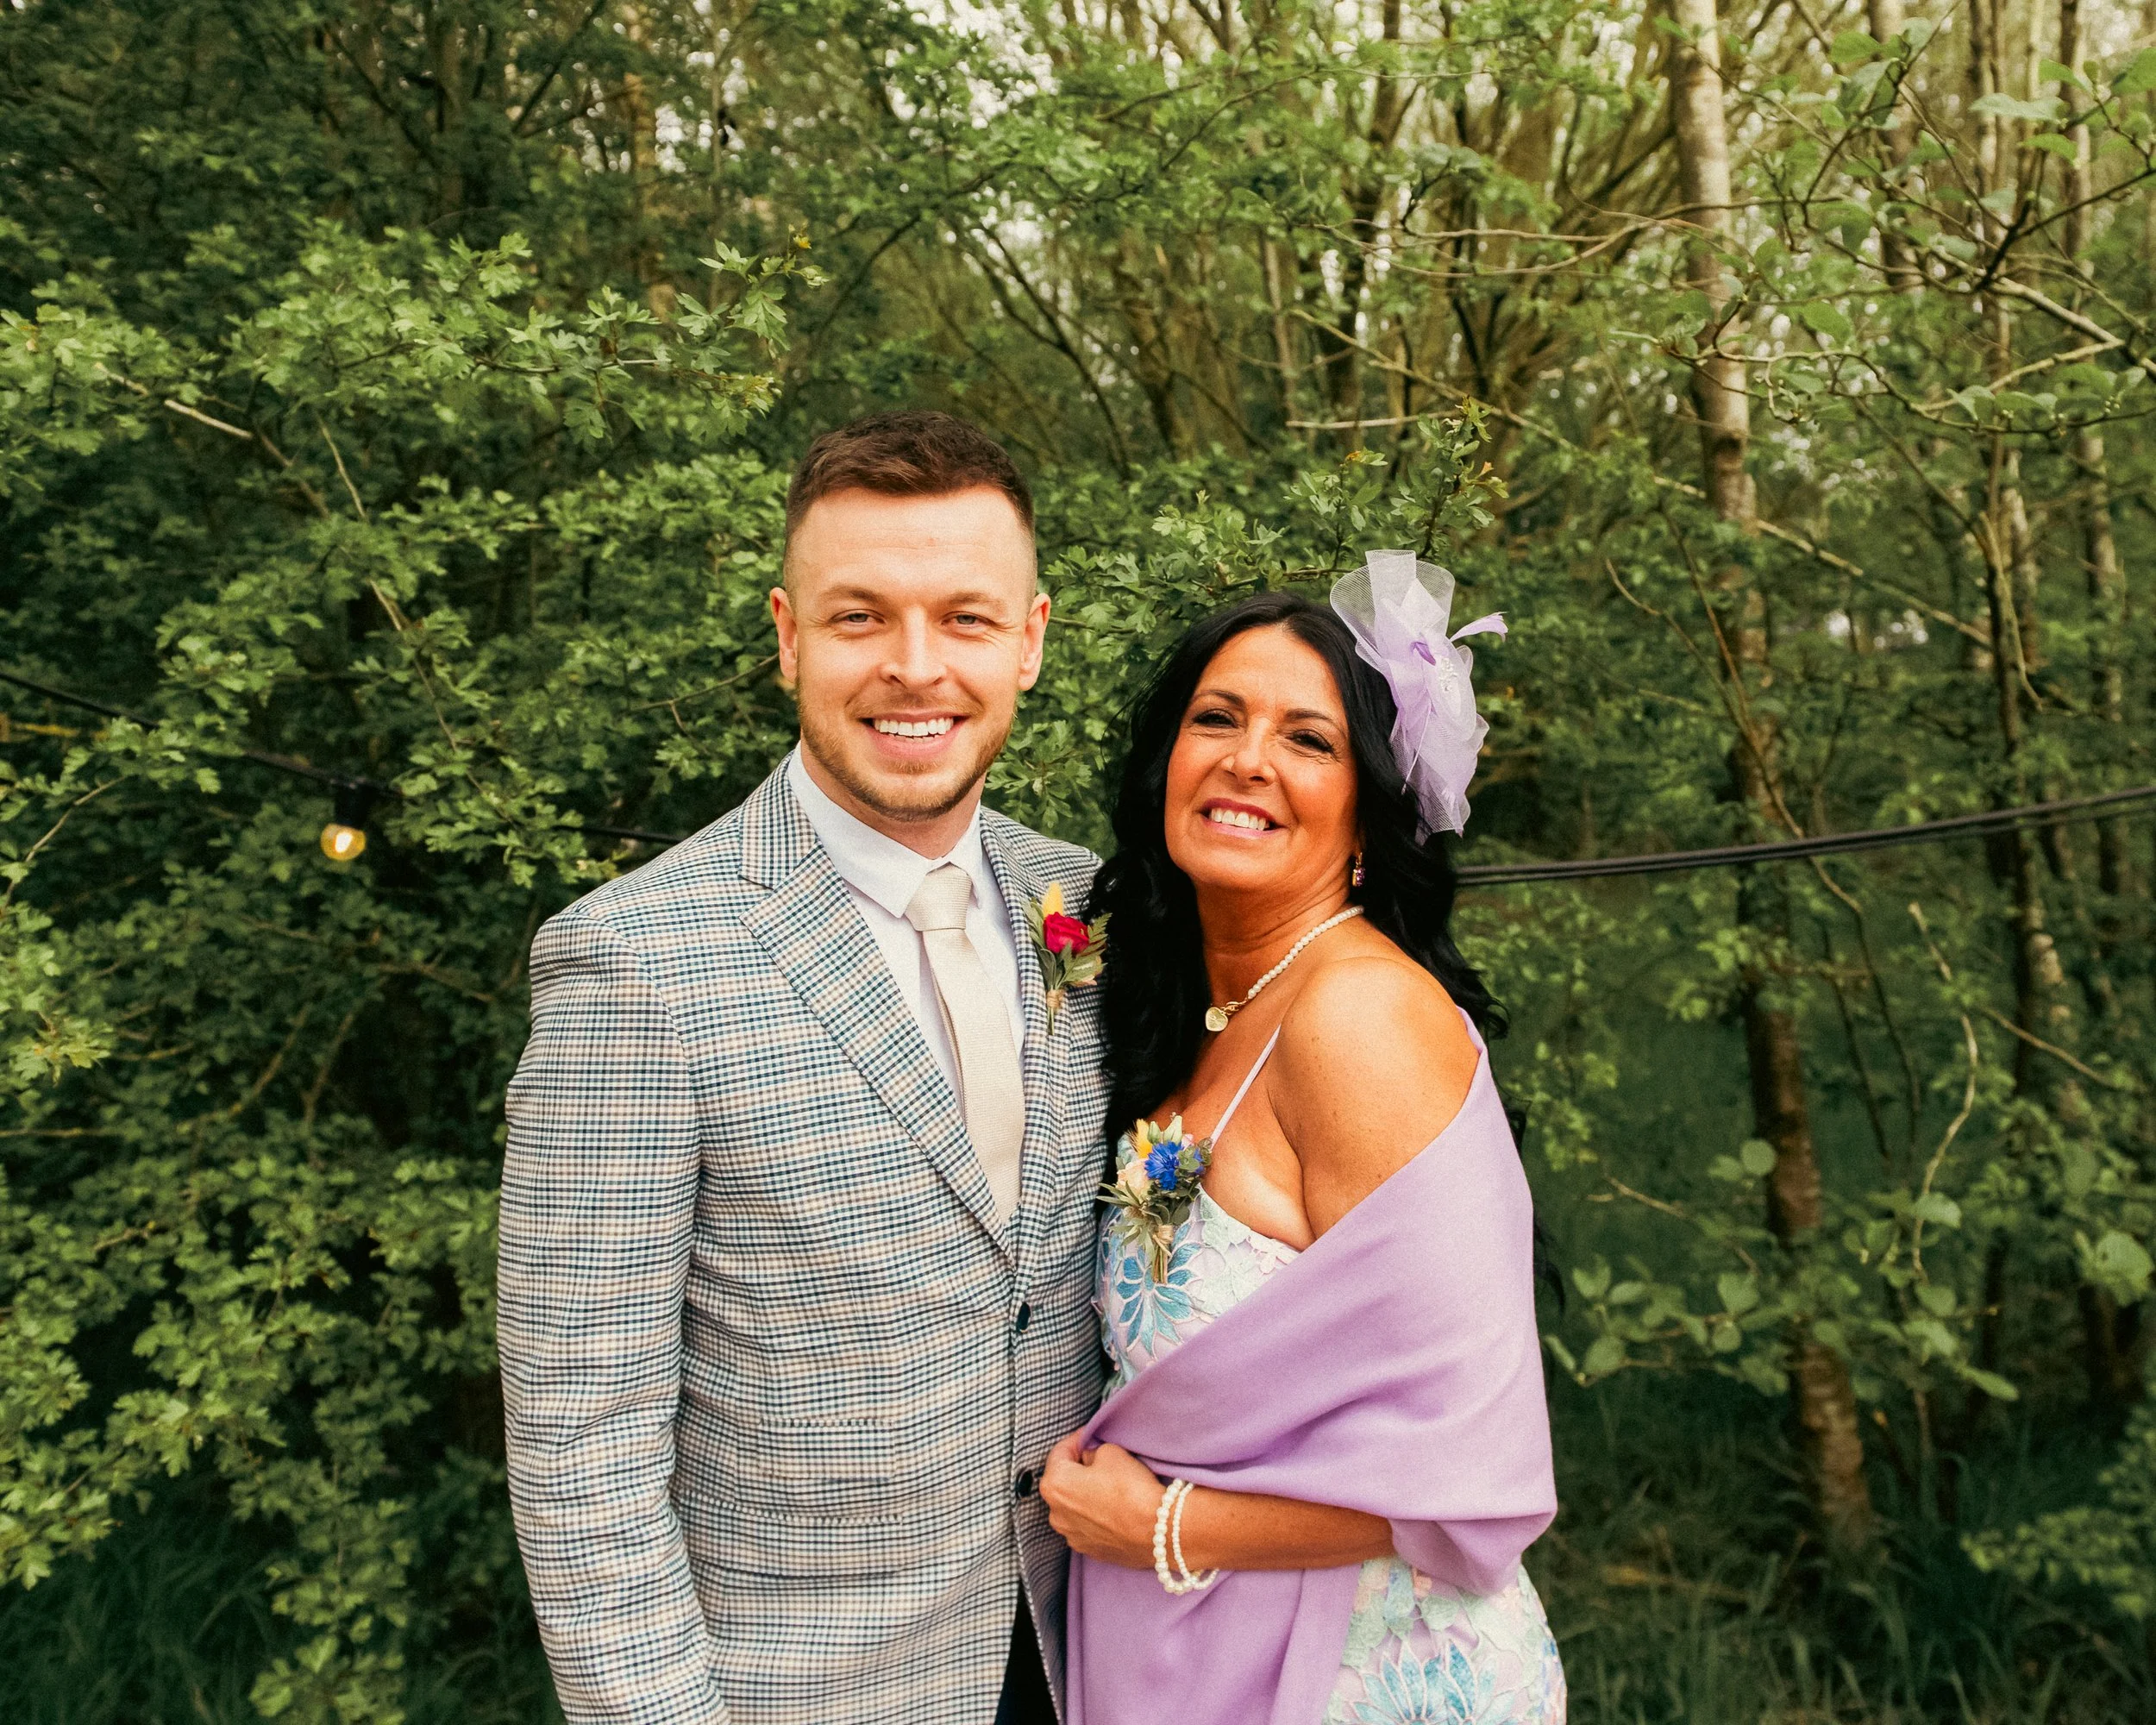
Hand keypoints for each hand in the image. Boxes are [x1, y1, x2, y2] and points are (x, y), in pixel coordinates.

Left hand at [1039, 1429, 1164, 1569]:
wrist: (1157, 1529)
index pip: (1060, 1452)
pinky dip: (1095, 1515)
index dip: (1077, 1439)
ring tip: (1109, 1487)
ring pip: (1074, 1505)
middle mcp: (1055, 1513)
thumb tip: (1089, 1459)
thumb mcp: (1110, 1452)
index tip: (1089, 1436)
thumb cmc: (1131, 1488)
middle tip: (1100, 1461)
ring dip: (1086, 1494)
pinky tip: (1113, 1509)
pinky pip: (1086, 1525)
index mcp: (1054, 1485)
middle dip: (1079, 1469)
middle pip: (1063, 1481)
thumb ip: (1092, 1452)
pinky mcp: (1088, 1549)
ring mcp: (1070, 1535)